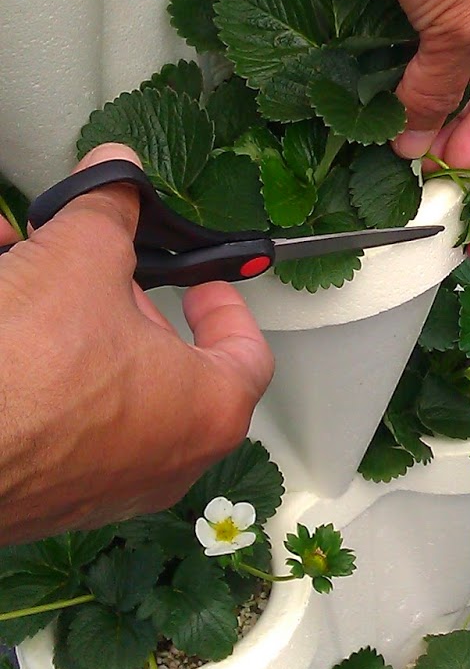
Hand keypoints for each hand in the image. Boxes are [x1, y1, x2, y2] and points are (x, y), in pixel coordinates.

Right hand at [0, 144, 272, 546]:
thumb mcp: (78, 259)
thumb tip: (115, 175)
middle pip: (169, 370)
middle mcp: (167, 463)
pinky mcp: (51, 494)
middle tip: (109, 274)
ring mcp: (108, 488)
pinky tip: (8, 312)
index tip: (202, 285)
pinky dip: (42, 367)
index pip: (247, 355)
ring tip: (40, 282)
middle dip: (131, 308)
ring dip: (76, 331)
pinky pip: (61, 419)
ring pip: (107, 391)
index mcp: (206, 411)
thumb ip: (108, 208)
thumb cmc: (27, 378)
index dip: (226, 308)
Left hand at [306, 0, 469, 169]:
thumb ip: (444, 82)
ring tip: (390, 126)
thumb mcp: (463, 18)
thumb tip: (418, 130)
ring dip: (417, 85)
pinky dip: (388, 53)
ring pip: (438, 41)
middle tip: (416, 149)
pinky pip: (400, 19)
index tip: (457, 157)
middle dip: (453, 107)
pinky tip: (370, 83)